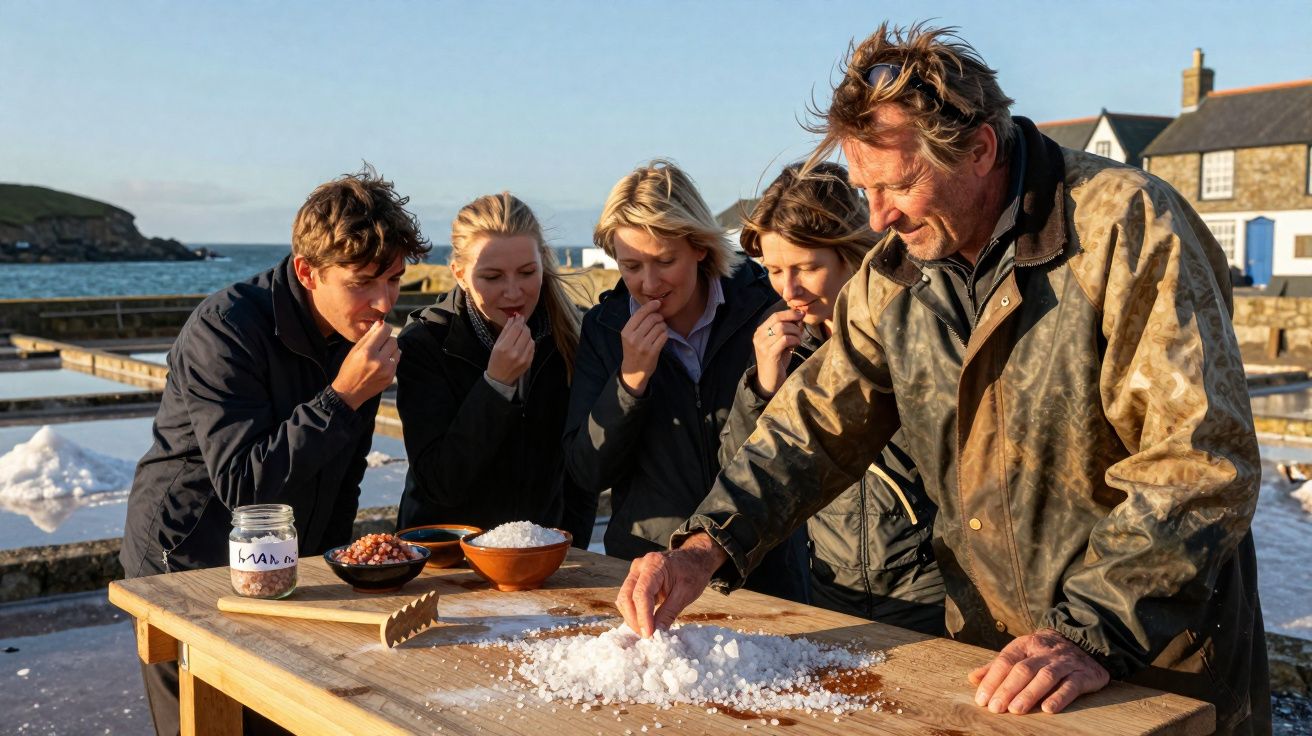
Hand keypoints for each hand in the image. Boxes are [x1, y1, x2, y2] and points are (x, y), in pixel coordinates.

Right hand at [331, 320, 398, 409]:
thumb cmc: (349, 369)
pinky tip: (380, 364)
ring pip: (398, 350)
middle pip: (394, 340)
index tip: (382, 329)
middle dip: (387, 339)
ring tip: (380, 354)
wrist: (349, 392)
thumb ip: (369, 336)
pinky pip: (396, 362)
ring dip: (391, 350)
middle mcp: (379, 361)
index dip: (384, 327)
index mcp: (367, 352)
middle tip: (379, 344)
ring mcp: (387, 371)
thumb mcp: (354, 350)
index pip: (385, 331)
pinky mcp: (391, 377)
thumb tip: (381, 323)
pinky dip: (390, 360)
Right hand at [486, 314, 534, 384]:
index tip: (519, 316)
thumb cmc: (495, 360)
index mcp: (505, 347)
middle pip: (526, 332)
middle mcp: (516, 352)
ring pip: (531, 339)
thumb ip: (505, 331)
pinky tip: (524, 343)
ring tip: (521, 334)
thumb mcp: (496, 344)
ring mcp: (524, 358)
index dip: (519, 320)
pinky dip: (529, 342)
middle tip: (520, 324)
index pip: (516, 329)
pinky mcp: (529, 361)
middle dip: (524, 326)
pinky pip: (532, 347)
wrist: (500, 378)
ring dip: (527, 334)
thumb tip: (513, 318)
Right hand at [615, 532, 726, 636]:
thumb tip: (657, 631)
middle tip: (647, 636)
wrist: (694, 559)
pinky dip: (633, 612)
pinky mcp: (635, 580)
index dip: (643, 616)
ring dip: (632, 617)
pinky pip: (628, 598)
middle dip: (634, 619)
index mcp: (654, 565)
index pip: (641, 593)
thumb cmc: (693, 572)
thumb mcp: (686, 592)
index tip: (649, 634)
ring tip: (646, 631)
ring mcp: (635, 572)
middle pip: (626, 596)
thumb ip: (670, 611)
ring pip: (624, 598)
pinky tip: (643, 623)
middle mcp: (639, 566)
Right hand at [619, 300, 667, 395]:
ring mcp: (643, 346)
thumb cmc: (633, 350)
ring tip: (660, 329)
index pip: (640, 313)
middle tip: (660, 319)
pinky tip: (662, 336)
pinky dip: (665, 334)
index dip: (650, 306)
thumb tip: (651, 306)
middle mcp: (633, 338)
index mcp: (626, 331)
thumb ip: (637, 323)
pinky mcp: (652, 352)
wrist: (633, 371)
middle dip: (659, 317)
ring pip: (659, 327)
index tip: (657, 303)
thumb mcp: (629, 336)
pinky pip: (664, 336)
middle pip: (652, 319)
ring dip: (663, 326)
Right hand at [751, 309, 804, 398]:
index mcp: (760, 332)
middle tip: (801, 331)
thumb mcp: (781, 343)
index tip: (801, 314)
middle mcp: (759, 337)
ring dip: (795, 333)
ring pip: (783, 329)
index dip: (789, 313)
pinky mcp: (770, 354)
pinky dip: (794, 340)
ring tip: (798, 340)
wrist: (769, 381)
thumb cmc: (778, 361)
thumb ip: (788, 330)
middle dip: (794, 324)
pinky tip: (796, 346)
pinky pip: (785, 340)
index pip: (775, 316)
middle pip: (779, 321)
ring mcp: (763, 345)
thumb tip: (800, 317)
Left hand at [968, 628, 1109, 714]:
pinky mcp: (1084, 675)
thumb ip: (997, 666)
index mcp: (1025, 645)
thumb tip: (973, 678)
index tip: (982, 699)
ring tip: (1016, 709)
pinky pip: (1071, 685)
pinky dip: (1060, 697)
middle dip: (1007, 689)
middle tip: (995, 708)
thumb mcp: (1020, 653)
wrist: (1085, 641)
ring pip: (1046, 676)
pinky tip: (1048, 709)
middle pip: (1023, 669)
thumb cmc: (1044, 653)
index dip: (992, 680)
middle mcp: (1044, 652)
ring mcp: (1065, 663)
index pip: (1005, 661)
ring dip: (1030, 693)